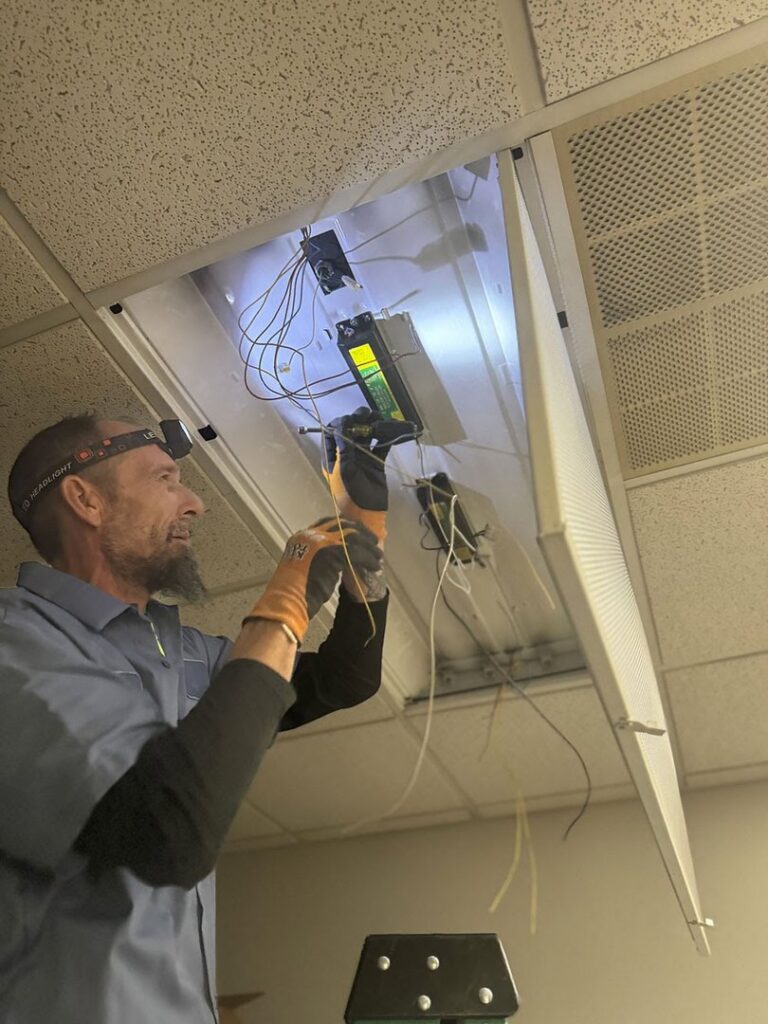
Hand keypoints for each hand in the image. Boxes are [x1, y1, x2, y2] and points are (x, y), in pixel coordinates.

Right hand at [244, 517, 381, 642]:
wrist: (288, 600)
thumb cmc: (295, 590)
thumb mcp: (306, 566)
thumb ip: (321, 556)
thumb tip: (341, 555)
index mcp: (302, 536)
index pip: (329, 522)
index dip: (347, 526)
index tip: (359, 532)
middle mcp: (311, 534)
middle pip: (343, 525)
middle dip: (362, 533)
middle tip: (374, 541)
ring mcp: (320, 541)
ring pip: (352, 537)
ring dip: (368, 547)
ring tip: (377, 557)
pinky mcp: (331, 552)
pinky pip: (356, 552)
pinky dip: (367, 559)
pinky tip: (373, 566)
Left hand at [323, 407, 414, 542]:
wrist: (366, 514)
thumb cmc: (349, 493)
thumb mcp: (343, 469)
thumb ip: (343, 447)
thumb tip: (342, 425)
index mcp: (332, 455)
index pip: (332, 431)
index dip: (341, 422)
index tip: (352, 420)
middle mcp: (346, 453)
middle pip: (351, 430)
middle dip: (360, 420)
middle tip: (370, 415)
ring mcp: (362, 457)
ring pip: (367, 435)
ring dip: (374, 426)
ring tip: (382, 421)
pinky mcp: (376, 462)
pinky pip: (381, 445)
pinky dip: (388, 437)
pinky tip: (394, 430)